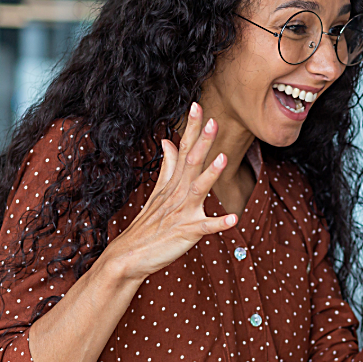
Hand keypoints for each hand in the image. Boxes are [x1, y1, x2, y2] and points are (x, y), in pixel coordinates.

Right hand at [104, 102, 235, 282]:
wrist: (129, 256)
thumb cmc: (148, 224)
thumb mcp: (159, 191)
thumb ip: (168, 166)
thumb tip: (168, 140)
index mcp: (173, 182)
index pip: (183, 149)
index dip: (191, 129)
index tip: (198, 105)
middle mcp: (177, 193)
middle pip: (191, 163)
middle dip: (202, 142)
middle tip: (213, 120)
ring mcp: (181, 212)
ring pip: (198, 190)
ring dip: (211, 174)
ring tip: (223, 157)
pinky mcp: (185, 232)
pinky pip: (204, 228)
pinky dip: (218, 224)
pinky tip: (233, 219)